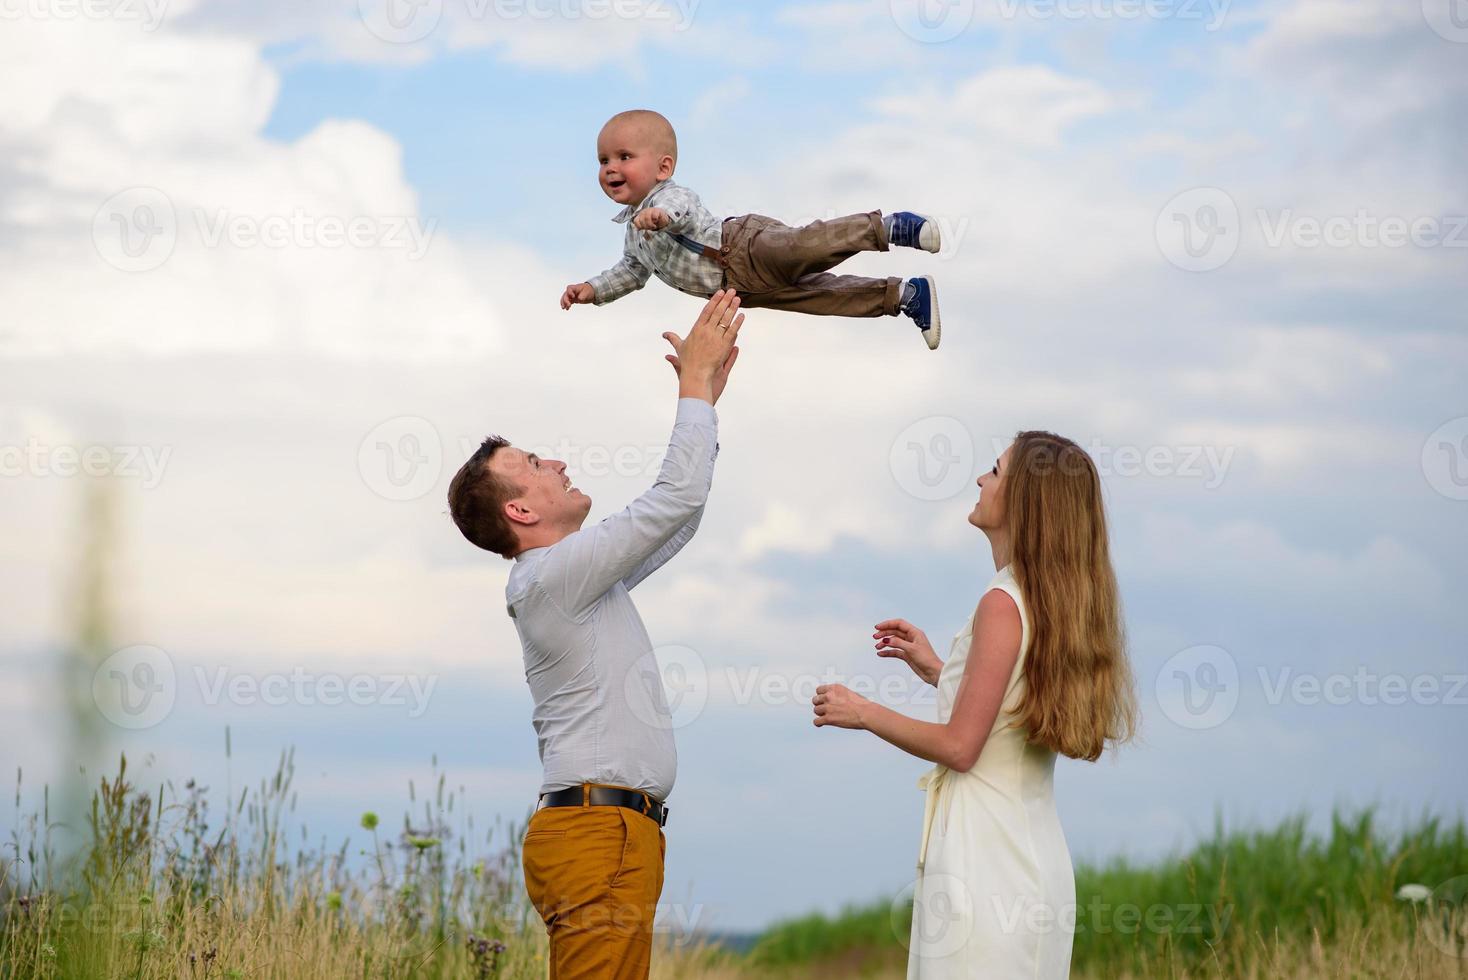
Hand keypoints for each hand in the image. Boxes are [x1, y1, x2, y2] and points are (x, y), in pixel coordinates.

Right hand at [561, 282, 595, 309]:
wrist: (591, 292)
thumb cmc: (588, 290)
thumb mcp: (587, 292)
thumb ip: (582, 295)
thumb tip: (579, 299)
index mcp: (575, 287)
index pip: (569, 288)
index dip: (570, 292)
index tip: (573, 297)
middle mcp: (572, 291)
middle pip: (566, 294)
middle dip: (565, 300)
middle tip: (568, 305)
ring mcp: (571, 295)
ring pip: (565, 298)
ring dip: (564, 303)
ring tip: (564, 308)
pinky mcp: (572, 299)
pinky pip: (568, 302)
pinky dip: (566, 305)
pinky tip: (567, 309)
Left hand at [632, 207, 669, 233]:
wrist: (663, 219)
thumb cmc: (654, 223)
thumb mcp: (647, 226)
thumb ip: (642, 228)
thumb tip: (638, 230)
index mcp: (640, 216)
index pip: (636, 221)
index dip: (639, 226)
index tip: (644, 229)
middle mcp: (644, 212)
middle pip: (641, 220)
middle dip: (645, 226)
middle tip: (650, 228)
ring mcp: (650, 210)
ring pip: (647, 217)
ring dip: (650, 224)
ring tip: (654, 226)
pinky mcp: (657, 210)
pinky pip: (654, 215)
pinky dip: (655, 220)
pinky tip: (657, 221)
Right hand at [665, 289, 743, 403]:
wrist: (696, 374)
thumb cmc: (687, 363)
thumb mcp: (679, 348)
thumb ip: (673, 339)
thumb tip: (664, 334)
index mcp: (697, 329)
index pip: (707, 311)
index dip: (714, 300)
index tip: (720, 292)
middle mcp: (707, 331)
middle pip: (718, 312)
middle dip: (725, 300)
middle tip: (732, 291)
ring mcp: (716, 338)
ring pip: (726, 319)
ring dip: (732, 308)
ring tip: (738, 299)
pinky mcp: (724, 345)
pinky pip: (732, 331)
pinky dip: (737, 323)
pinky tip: (742, 315)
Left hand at [812, 683, 867, 729]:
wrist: (866, 713)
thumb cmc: (861, 704)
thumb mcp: (848, 693)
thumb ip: (838, 694)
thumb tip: (835, 699)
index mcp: (834, 688)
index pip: (819, 690)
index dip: (821, 696)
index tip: (823, 700)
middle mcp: (829, 696)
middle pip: (815, 700)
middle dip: (820, 704)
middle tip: (825, 708)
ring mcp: (828, 707)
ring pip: (816, 710)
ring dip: (821, 714)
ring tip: (827, 716)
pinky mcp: (828, 719)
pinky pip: (816, 721)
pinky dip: (818, 723)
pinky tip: (821, 723)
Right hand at [874, 619, 942, 685]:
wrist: (933, 673)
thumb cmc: (927, 659)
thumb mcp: (911, 649)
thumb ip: (898, 643)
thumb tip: (886, 640)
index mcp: (915, 633)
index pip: (899, 624)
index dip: (888, 624)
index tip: (877, 627)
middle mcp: (911, 638)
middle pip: (895, 632)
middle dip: (884, 633)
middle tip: (875, 637)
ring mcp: (909, 646)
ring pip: (894, 641)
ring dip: (885, 643)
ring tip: (877, 647)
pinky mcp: (907, 655)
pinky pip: (895, 651)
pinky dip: (887, 652)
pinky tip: (881, 654)